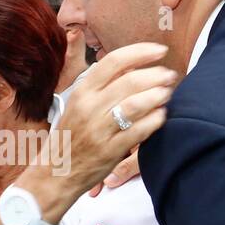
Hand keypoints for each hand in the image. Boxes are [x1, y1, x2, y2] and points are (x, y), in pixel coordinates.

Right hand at [23, 42, 176, 211]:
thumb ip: (98, 81)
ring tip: (167, 93)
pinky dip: (154, 120)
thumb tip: (126, 62)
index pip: (113, 61)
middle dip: (155, 75)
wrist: (55, 173)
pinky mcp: (109, 151)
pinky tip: (161, 115)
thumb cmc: (71, 134)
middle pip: (129, 81)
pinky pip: (138, 131)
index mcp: (82, 91)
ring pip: (135, 104)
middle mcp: (89, 108)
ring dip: (157, 95)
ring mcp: (99, 130)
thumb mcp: (76, 102)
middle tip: (169, 75)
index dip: (140, 52)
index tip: (159, 51)